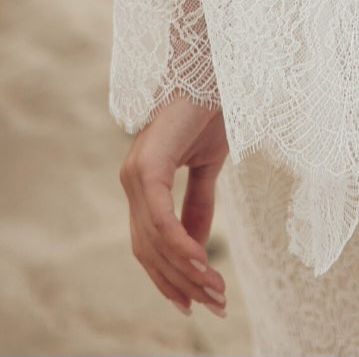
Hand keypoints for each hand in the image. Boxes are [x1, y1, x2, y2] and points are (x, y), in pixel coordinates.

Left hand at [119, 93, 229, 316]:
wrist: (213, 66)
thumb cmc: (210, 107)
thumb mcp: (208, 165)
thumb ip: (198, 204)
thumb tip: (198, 247)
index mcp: (143, 181)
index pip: (150, 243)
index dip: (171, 276)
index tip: (197, 302)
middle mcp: (132, 180)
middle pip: (150, 250)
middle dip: (182, 282)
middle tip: (216, 304)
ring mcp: (136, 173)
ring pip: (154, 240)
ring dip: (186, 270)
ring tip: (215, 290)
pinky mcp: (148, 165)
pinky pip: (161, 217)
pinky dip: (180, 243)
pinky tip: (200, 261)